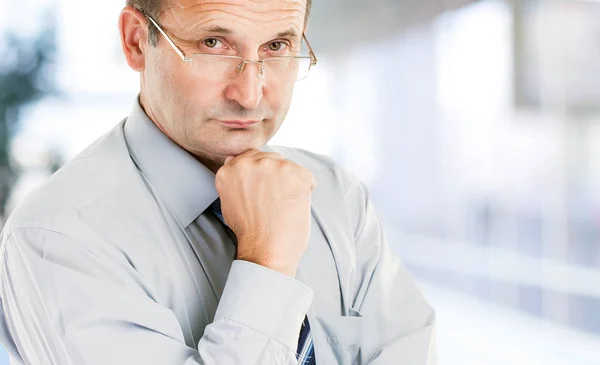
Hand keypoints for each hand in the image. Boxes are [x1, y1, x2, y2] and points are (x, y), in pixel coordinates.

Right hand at [215, 149, 315, 276]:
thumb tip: (234, 161)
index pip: (250, 158)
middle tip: (275, 200)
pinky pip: (306, 176)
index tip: (263, 190)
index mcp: (231, 168)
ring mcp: (275, 165)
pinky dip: (305, 189)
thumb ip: (233, 179)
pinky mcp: (297, 172)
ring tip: (284, 205)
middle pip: (269, 159)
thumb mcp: (228, 201)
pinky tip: (295, 205)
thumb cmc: (249, 231)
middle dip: (274, 176)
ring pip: (287, 166)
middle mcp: (251, 162)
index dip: (260, 175)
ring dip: (289, 182)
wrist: (266, 249)